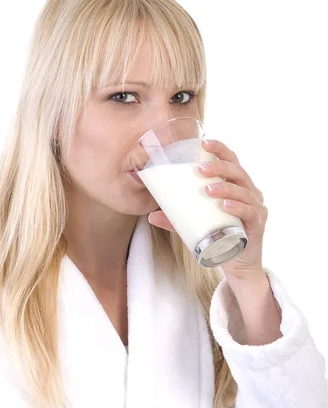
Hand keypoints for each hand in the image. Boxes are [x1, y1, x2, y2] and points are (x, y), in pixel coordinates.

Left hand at [148, 138, 267, 279]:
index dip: (221, 149)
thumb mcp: (196, 224)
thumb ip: (176, 219)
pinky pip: (250, 212)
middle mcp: (251, 192)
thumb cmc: (220, 237)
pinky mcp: (257, 226)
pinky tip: (225, 206)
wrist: (238, 265)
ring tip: (207, 189)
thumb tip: (150, 215)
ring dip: (225, 188)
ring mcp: (256, 208)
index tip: (204, 142)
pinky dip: (238, 207)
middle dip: (220, 167)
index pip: (232, 160)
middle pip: (238, 172)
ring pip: (244, 191)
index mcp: (237, 185)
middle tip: (200, 170)